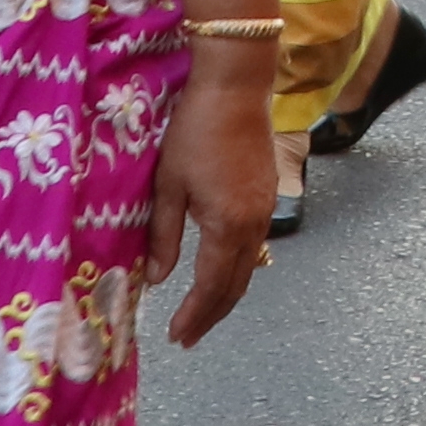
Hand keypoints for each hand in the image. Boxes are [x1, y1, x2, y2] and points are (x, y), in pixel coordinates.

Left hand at [142, 53, 273, 345]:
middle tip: (188, 337)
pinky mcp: (267, 195)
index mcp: (227, 226)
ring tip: (201, 313)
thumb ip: (164, 235)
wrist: (237, 88)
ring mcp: (265, 210)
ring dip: (225, 294)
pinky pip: (254, 246)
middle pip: (235, 285)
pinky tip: (220, 271)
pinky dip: (236, 269)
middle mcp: (254, 225)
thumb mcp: (169, 184)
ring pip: (248, 267)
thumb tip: (157, 279)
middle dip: (211, 315)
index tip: (177, 337)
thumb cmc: (194, 131)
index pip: (211, 286)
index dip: (194, 315)